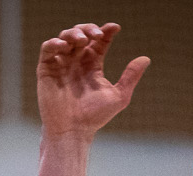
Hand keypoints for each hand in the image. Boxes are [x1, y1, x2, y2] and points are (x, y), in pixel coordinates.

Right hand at [36, 23, 148, 140]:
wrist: (73, 131)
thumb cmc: (94, 118)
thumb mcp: (119, 96)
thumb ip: (130, 77)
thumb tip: (146, 58)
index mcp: (93, 66)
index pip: (99, 42)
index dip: (106, 32)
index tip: (115, 28)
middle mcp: (76, 63)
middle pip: (81, 34)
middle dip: (89, 29)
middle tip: (97, 35)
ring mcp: (61, 65)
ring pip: (65, 37)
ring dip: (73, 33)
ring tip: (82, 40)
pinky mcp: (46, 70)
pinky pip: (47, 49)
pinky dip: (55, 43)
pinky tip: (65, 46)